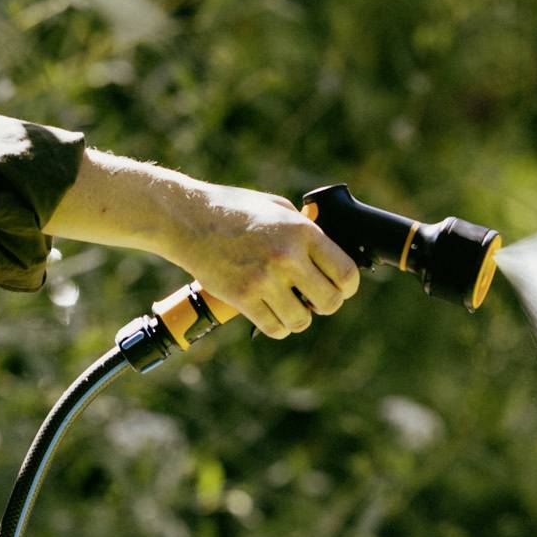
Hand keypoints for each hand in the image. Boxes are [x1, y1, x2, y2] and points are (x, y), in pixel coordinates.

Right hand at [44, 149, 358, 341]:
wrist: (188, 218)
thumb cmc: (234, 209)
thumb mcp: (277, 207)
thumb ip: (305, 228)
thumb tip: (330, 249)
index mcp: (301, 231)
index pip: (346, 273)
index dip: (347, 286)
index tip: (338, 287)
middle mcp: (287, 256)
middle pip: (330, 302)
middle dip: (324, 304)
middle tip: (311, 299)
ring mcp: (264, 279)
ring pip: (302, 320)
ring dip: (298, 317)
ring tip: (287, 304)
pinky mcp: (243, 298)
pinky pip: (275, 329)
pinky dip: (277, 326)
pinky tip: (270, 313)